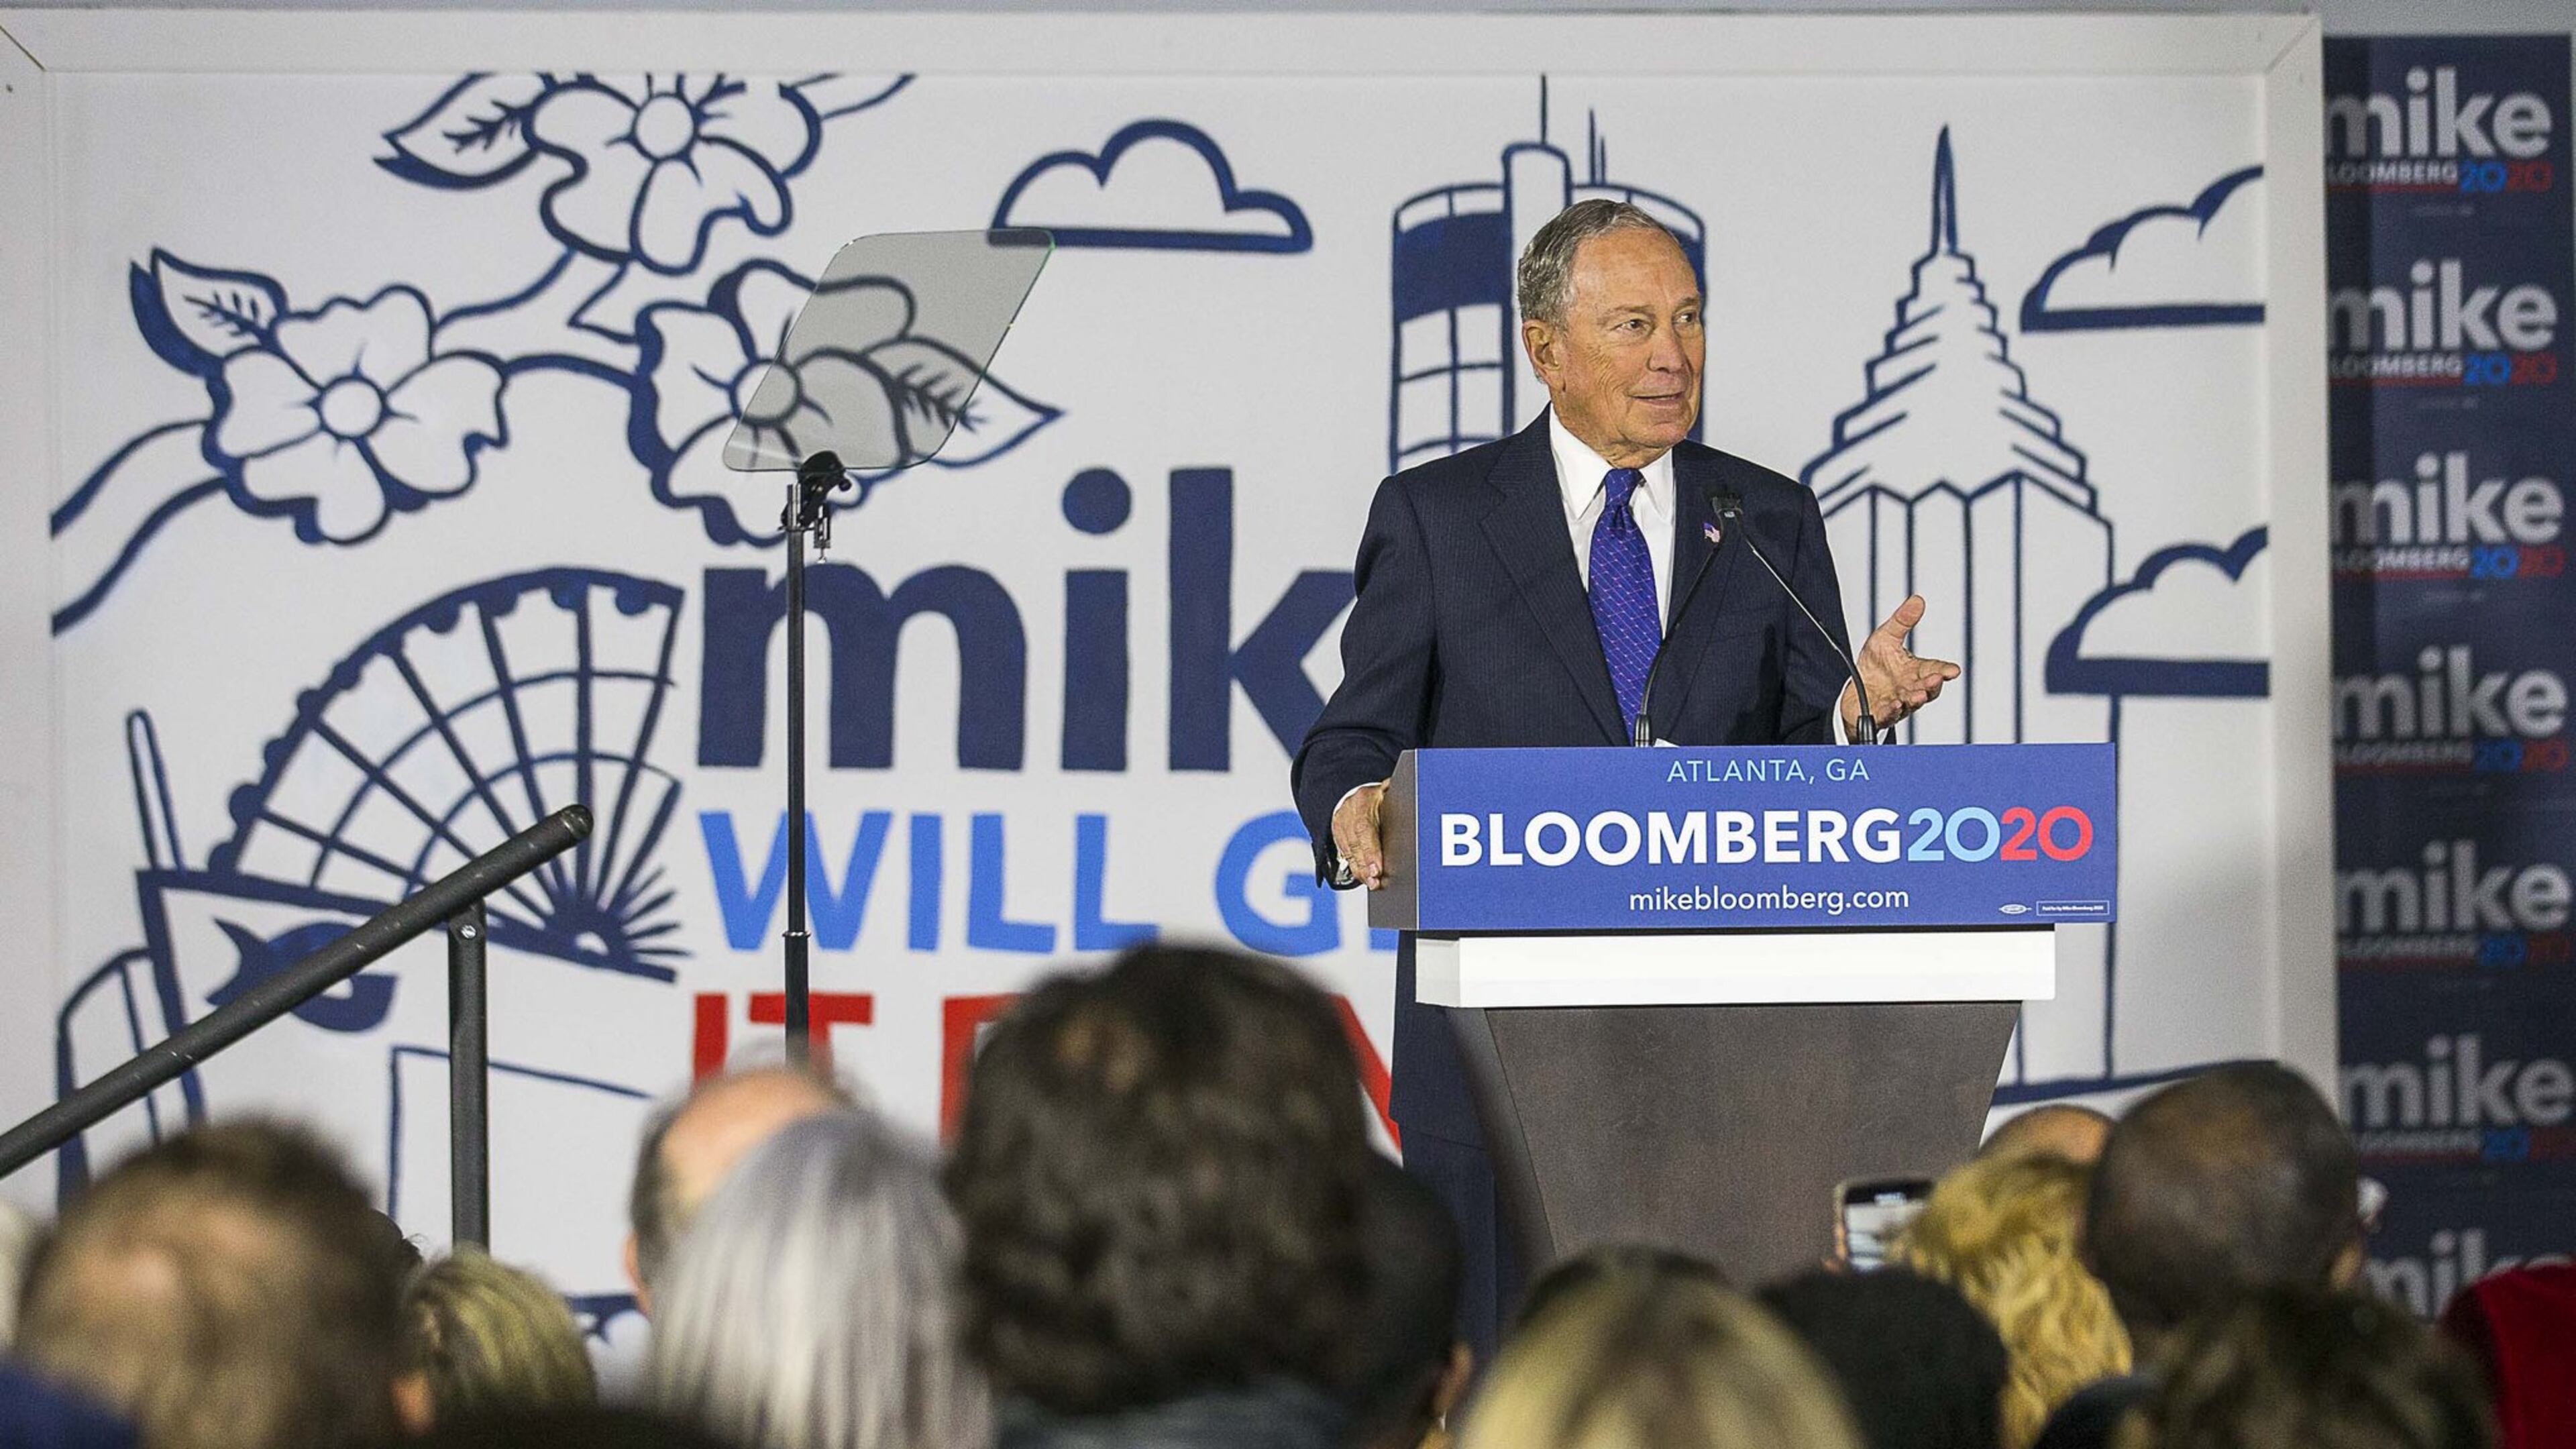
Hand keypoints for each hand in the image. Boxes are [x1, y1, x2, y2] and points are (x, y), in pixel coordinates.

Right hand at [1332, 781, 1389, 890]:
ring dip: (1360, 870)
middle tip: (1375, 880)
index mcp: (1363, 800)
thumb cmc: (1375, 795)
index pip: (1364, 828)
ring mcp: (1341, 825)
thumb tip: (1409, 800)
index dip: (1370, 850)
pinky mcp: (1338, 835)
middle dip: (1366, 864)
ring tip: (1372, 883)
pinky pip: (1346, 854)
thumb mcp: (1387, 790)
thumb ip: (1395, 797)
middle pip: (1355, 843)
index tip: (1378, 868)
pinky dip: (1355, 867)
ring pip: (1349, 851)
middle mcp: (1349, 813)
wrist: (1350, 790)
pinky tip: (1364, 877)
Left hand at [1842, 594, 1959, 738]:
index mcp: (1915, 671)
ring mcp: (1898, 703)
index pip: (1935, 669)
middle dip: (1932, 685)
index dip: (1944, 670)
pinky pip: (1889, 715)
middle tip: (1936, 679)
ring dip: (1915, 699)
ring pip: (1911, 704)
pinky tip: (1894, 705)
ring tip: (1917, 695)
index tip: (1953, 670)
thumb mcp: (1885, 637)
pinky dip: (1892, 711)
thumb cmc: (1876, 665)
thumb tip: (1917, 600)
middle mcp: (1910, 688)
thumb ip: (1902, 621)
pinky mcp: (1882, 714)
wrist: (1855, 689)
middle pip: (1927, 689)